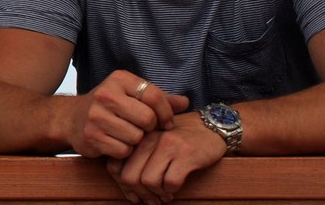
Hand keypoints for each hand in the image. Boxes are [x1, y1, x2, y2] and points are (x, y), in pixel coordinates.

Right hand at [70, 70, 188, 158]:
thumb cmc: (110, 107)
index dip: (165, 113)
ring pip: (136, 137)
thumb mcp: (132, 96)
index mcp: (119, 79)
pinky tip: (115, 143)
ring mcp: (96, 115)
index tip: (165, 123)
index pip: (154, 96)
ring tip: (126, 134)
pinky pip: (123, 150)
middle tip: (142, 129)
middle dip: (149, 128)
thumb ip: (159, 99)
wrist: (72, 118)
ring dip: (135, 141)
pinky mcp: (91, 135)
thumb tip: (186, 102)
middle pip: (147, 119)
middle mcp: (106, 94)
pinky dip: (123, 151)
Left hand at [106, 112, 226, 203]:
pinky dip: (171, 190)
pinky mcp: (186, 154)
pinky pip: (171, 181)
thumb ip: (137, 161)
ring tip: (164, 195)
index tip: (134, 195)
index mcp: (136, 138)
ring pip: (149, 181)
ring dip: (156, 194)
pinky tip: (173, 189)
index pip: (115, 167)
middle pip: (129, 177)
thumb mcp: (153, 145)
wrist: (209, 127)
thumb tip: (129, 192)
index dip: (123, 187)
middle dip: (140, 194)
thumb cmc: (178, 141)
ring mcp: (167, 145)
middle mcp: (149, 139)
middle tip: (151, 200)